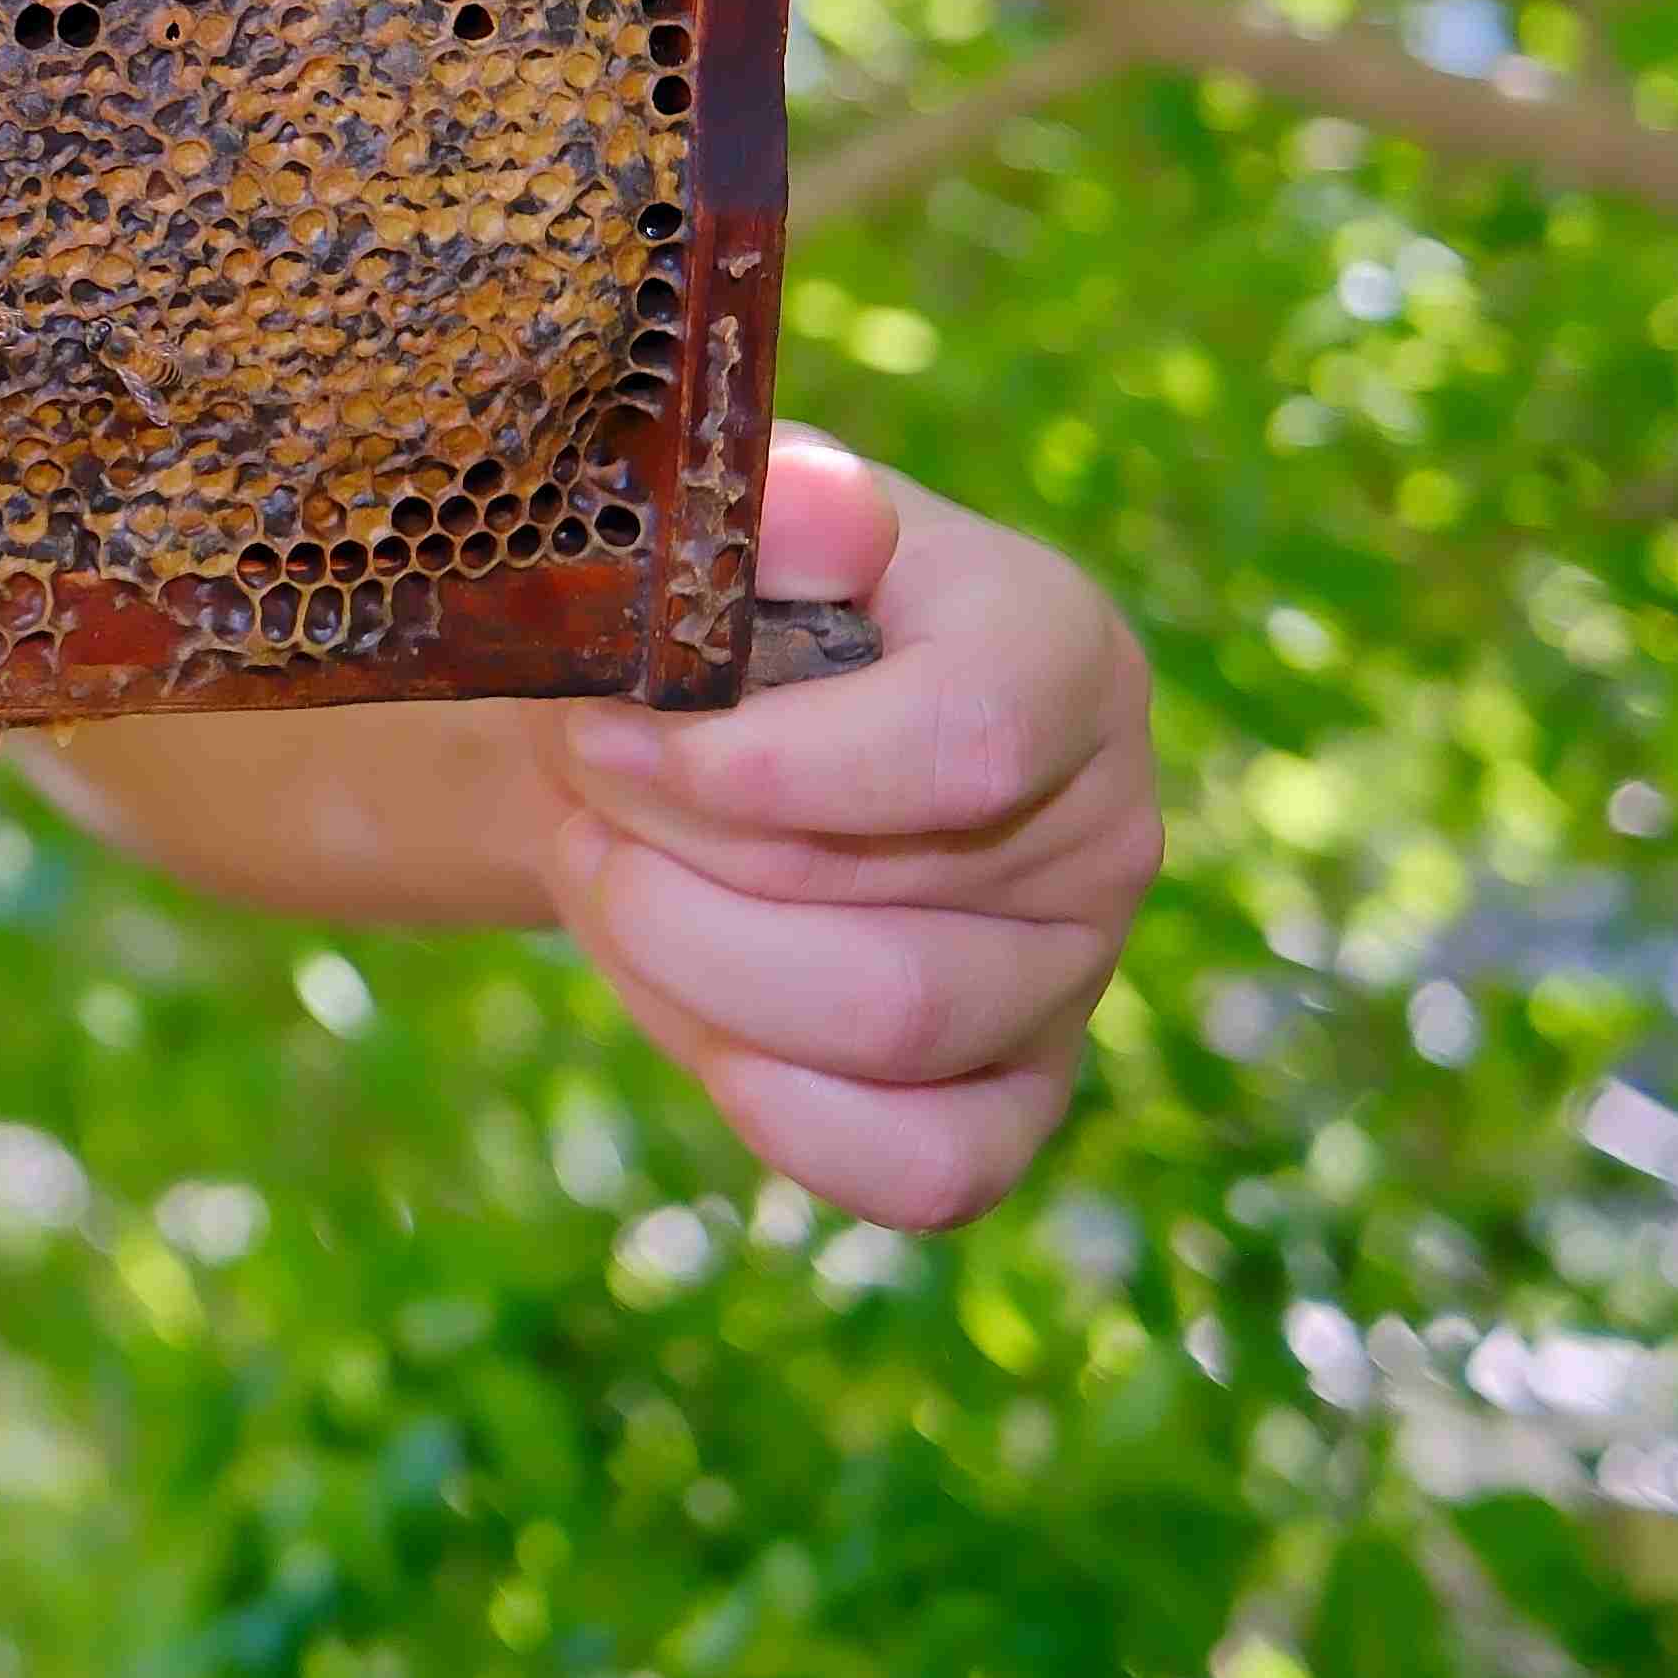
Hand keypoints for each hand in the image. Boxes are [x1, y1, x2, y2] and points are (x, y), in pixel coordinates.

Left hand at [542, 431, 1156, 1231]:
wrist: (728, 718)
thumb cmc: (737, 607)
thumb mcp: (746, 516)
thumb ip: (784, 507)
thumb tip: (822, 516)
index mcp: (1063, 650)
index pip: (965, 739)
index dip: (757, 765)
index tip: (599, 729)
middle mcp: (1107, 824)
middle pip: (876, 898)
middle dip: (667, 850)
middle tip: (570, 784)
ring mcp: (1071, 975)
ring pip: (882, 1029)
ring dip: (686, 959)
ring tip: (600, 869)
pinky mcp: (1018, 1096)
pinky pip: (925, 1169)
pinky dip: (776, 1110)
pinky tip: (682, 1009)